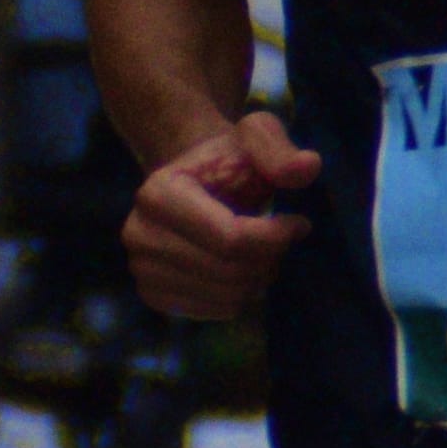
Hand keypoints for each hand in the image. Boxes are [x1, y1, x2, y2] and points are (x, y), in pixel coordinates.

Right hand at [124, 107, 321, 319]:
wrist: (195, 182)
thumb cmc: (228, 159)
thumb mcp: (256, 136)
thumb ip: (278, 149)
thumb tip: (307, 167)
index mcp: (157, 193)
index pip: (229, 239)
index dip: (275, 237)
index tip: (299, 223)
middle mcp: (139, 235)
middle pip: (229, 271)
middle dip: (269, 258)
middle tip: (282, 238)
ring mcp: (142, 270)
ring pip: (227, 296)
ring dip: (258, 277)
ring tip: (262, 249)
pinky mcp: (154, 297)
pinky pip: (218, 310)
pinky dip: (242, 293)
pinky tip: (242, 266)